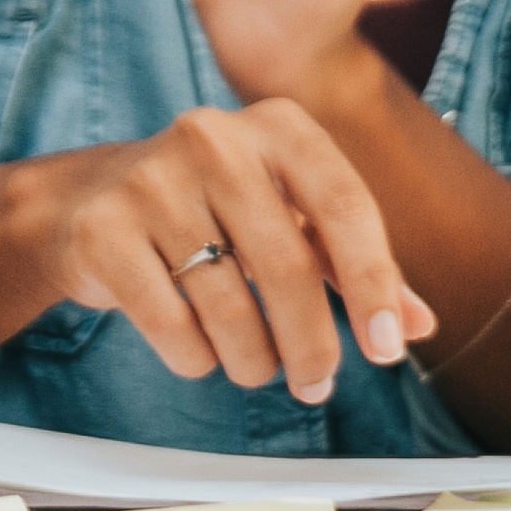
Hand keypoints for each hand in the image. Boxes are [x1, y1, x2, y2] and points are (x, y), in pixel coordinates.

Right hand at [11, 102, 440, 405]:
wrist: (91, 200)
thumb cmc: (218, 211)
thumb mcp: (291, 216)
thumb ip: (353, 262)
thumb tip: (419, 324)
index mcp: (280, 126)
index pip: (346, 206)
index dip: (375, 284)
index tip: (390, 348)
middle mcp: (217, 138)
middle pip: (287, 264)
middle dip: (312, 343)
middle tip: (318, 384)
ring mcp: (153, 178)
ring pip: (227, 302)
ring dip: (253, 359)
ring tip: (257, 367)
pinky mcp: (104, 228)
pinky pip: (169, 321)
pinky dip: (196, 358)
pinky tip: (203, 354)